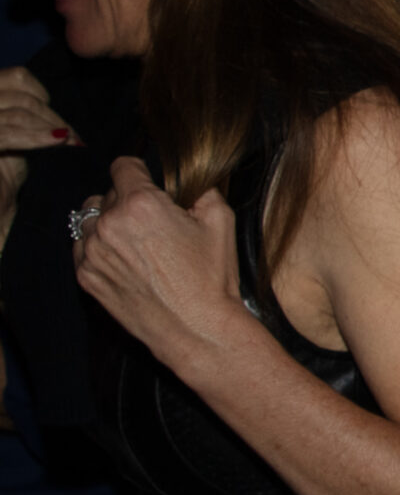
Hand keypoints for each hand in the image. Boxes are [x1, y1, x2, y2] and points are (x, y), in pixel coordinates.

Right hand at [0, 67, 74, 216]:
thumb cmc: (3, 193)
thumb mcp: (18, 149)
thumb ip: (29, 123)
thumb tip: (60, 113)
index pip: (13, 78)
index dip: (43, 95)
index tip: (62, 122)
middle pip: (13, 88)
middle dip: (48, 111)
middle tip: (70, 137)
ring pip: (14, 107)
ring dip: (48, 125)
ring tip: (68, 144)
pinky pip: (3, 132)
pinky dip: (34, 135)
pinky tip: (58, 143)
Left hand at [71, 158, 252, 369]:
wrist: (195, 328)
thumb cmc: (210, 278)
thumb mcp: (221, 221)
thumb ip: (201, 189)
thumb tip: (189, 182)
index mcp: (141, 204)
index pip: (123, 166)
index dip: (138, 170)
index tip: (145, 180)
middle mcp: (109, 223)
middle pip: (107, 193)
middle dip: (128, 202)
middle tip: (152, 224)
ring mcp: (92, 251)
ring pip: (90, 220)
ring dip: (108, 224)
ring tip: (135, 244)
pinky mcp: (85, 275)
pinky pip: (83, 248)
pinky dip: (100, 249)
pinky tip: (127, 263)